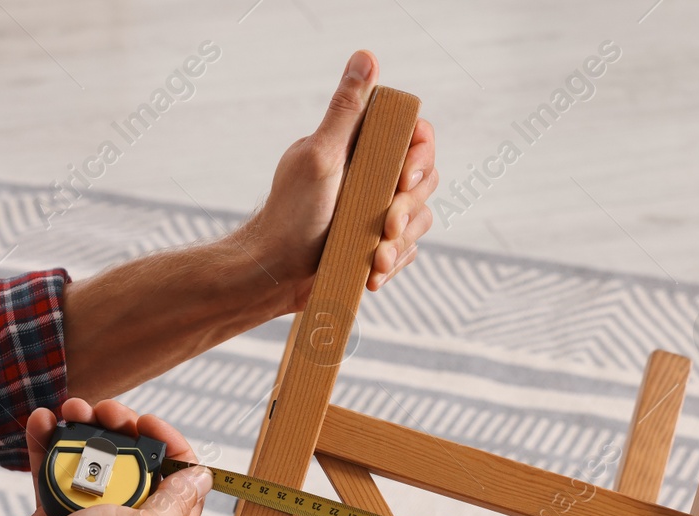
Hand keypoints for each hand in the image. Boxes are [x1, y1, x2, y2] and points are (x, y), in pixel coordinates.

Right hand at [0, 397, 211, 515]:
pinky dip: (51, 444)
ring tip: (71, 412)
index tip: (148, 423)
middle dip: (122, 429)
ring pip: (96, 460)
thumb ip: (174, 502)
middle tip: (106, 413)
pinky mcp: (60, 511)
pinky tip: (44, 423)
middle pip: (137, 462)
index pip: (182, 481)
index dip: (170, 444)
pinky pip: (60, 469)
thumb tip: (203, 477)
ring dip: (84, 429)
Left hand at [235, 49, 436, 311]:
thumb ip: (346, 109)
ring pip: (420, 219)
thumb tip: (366, 56)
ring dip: (402, 242)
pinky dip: (393, 264)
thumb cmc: (291, 215)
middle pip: (424, 179)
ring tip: (377, 259)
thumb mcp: (320, 156)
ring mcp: (374, 212)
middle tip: (387, 225)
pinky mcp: (374, 246)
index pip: (413, 137)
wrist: (274, 275)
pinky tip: (373, 276)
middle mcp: (370, 176)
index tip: (403, 176)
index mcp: (359, 148)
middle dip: (410, 207)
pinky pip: (406, 251)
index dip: (419, 154)